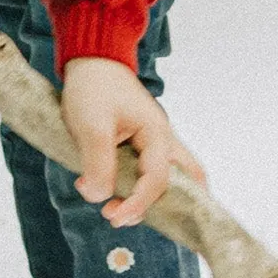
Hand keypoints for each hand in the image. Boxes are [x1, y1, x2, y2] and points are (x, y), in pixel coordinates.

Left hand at [62, 56, 206, 227]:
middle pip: (185, 179)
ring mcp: (153, 141)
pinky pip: (149, 170)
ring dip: (144, 198)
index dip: (138, 203)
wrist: (92, 60)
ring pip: (167, 176)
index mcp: (157, 134)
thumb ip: (97, 162)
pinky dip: (136, 187)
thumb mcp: (92, 125)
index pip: (158, 179)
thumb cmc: (94, 88)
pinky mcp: (139, 142)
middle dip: (162, 205)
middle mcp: (162, 140)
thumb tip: (99, 196)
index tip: (114, 217)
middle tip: (124, 217)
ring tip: (112, 208)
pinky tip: (111, 191)